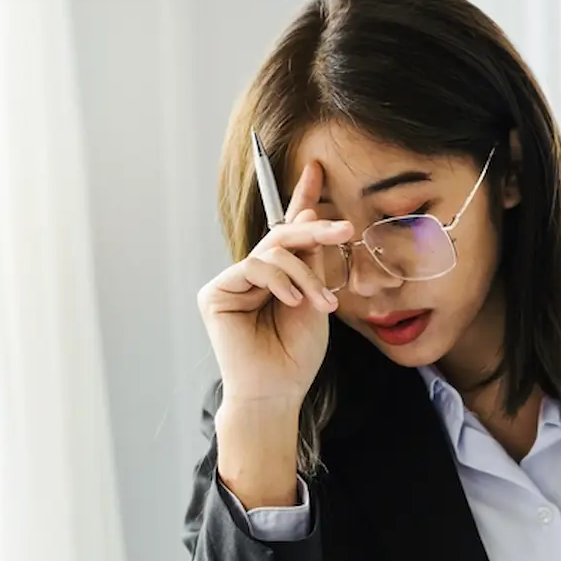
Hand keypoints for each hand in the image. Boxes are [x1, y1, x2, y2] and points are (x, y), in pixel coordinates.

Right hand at [196, 160, 353, 408]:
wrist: (278, 392)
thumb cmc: (296, 355)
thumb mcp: (315, 300)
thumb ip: (310, 261)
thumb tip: (308, 215)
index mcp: (276, 277)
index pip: (288, 231)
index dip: (301, 199)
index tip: (316, 169)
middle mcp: (251, 275)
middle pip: (282, 236)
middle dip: (314, 230)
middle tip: (344, 230)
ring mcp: (232, 283)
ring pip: (271, 251)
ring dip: (303, 272)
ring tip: (322, 302)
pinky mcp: (216, 294)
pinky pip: (254, 267)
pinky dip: (279, 280)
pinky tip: (292, 301)